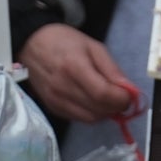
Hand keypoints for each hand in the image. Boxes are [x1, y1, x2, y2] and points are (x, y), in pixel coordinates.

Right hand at [20, 24, 137, 123]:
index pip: (104, 95)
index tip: (128, 95)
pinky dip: (91, 114)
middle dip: (116, 106)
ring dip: (105, 112)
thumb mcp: (93, 47)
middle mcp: (62, 87)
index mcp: (74, 67)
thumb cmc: (65, 42)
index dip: (122, 99)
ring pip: (90, 118)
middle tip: (120, 97)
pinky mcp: (51, 107)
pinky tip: (92, 102)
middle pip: (99, 110)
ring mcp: (55, 99)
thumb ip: (112, 69)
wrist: (32, 43)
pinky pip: (79, 119)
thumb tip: (128, 90)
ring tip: (107, 99)